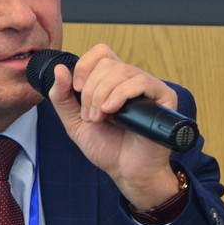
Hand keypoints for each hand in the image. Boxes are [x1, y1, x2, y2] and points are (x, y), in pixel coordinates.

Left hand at [46, 44, 181, 208]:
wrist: (127, 172)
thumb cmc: (107, 148)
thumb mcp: (75, 122)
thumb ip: (62, 97)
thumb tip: (60, 68)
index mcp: (113, 81)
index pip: (101, 53)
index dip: (85, 66)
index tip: (77, 90)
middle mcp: (131, 80)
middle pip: (107, 63)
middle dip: (91, 91)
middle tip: (91, 116)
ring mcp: (148, 87)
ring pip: (121, 71)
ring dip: (102, 96)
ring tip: (100, 118)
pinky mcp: (163, 97)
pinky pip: (141, 82)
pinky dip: (120, 95)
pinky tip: (112, 111)